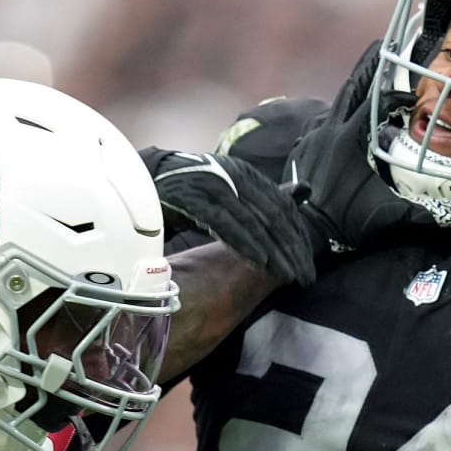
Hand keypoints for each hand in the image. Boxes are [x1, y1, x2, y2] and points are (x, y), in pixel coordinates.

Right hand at [143, 148, 318, 286]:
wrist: (141, 182)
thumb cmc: (188, 191)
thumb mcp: (230, 191)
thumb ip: (264, 195)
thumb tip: (306, 190)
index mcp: (244, 173)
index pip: (280, 207)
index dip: (297, 237)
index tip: (308, 265)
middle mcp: (233, 175)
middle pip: (272, 217)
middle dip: (292, 250)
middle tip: (306, 277)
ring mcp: (214, 185)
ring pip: (254, 222)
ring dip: (275, 252)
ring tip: (290, 276)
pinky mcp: (195, 199)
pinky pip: (227, 225)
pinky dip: (246, 243)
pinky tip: (262, 262)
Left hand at [288, 39, 436, 248]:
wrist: (300, 230)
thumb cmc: (342, 223)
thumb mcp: (383, 217)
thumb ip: (418, 215)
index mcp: (348, 138)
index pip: (375, 103)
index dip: (395, 95)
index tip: (411, 97)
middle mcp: (328, 130)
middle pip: (351, 87)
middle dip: (370, 67)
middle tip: (385, 45)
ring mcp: (312, 138)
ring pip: (335, 103)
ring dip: (354, 91)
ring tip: (369, 81)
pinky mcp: (302, 148)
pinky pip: (322, 122)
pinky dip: (337, 115)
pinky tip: (344, 119)